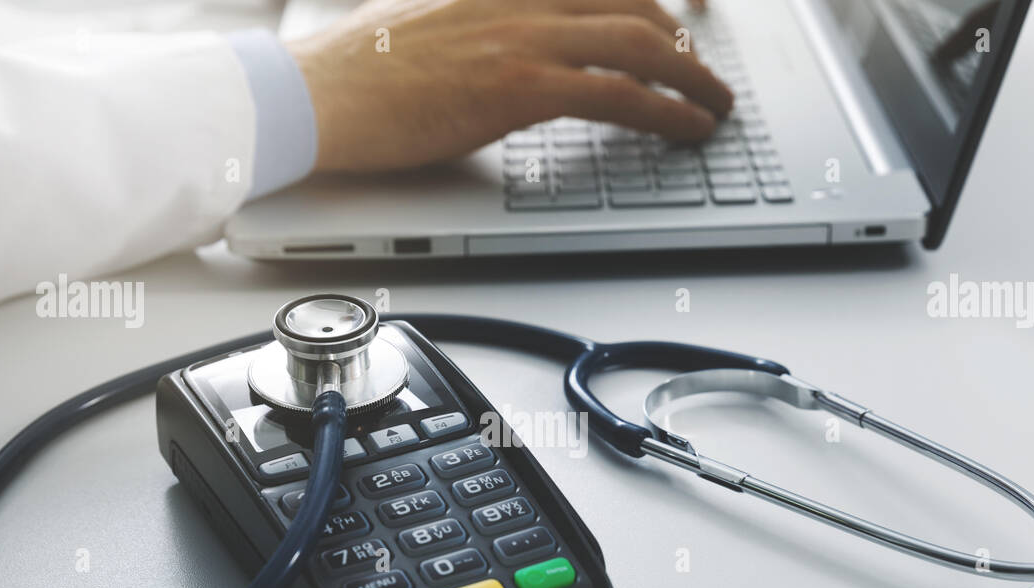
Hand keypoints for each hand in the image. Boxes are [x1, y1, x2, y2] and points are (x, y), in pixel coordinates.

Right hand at [286, 0, 732, 172]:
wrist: (316, 94)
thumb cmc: (360, 70)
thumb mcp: (434, 22)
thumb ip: (487, 24)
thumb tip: (514, 54)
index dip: (658, 1)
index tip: (689, 20)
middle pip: (636, 3)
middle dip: (687, 44)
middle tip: (709, 76)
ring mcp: (524, 30)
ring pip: (642, 42)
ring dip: (695, 79)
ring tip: (717, 108)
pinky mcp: (520, 82)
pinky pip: (620, 91)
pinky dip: (668, 111)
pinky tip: (690, 128)